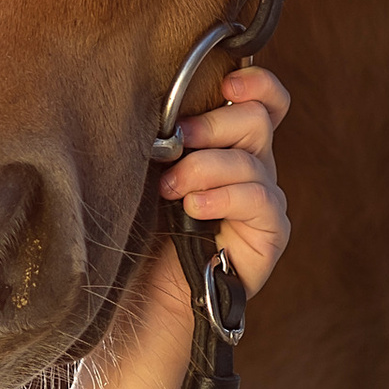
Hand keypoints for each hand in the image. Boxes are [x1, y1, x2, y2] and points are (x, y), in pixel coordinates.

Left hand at [48, 66, 293, 388]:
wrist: (126, 310)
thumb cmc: (123, 234)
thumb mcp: (135, 171)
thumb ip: (157, 134)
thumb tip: (150, 90)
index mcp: (221, 146)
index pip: (261, 99)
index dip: (255, 82)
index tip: (228, 77)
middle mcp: (248, 171)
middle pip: (260, 120)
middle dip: (217, 122)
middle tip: (176, 139)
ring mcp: (260, 207)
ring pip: (257, 161)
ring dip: (210, 164)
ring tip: (171, 185)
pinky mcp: (265, 241)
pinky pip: (264, 204)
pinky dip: (226, 196)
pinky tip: (192, 205)